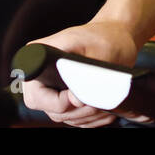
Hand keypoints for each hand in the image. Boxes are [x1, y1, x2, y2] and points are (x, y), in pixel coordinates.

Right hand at [19, 21, 143, 127]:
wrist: (117, 35)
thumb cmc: (105, 37)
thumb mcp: (97, 51)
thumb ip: (85, 74)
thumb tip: (77, 98)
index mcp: (39, 57)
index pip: (37, 97)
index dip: (59, 103)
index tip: (81, 96)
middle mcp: (42, 75)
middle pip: (52, 111)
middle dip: (78, 111)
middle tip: (99, 100)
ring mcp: (54, 88)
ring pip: (65, 118)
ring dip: (88, 116)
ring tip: (107, 102)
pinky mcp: (67, 97)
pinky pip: (76, 118)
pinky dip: (92, 118)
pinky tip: (107, 108)